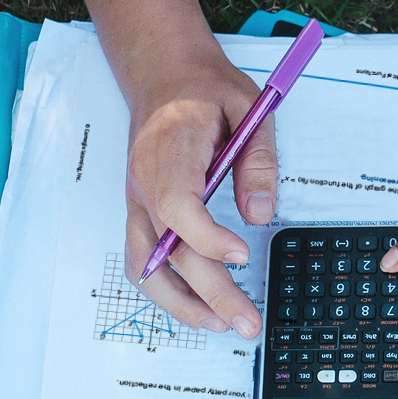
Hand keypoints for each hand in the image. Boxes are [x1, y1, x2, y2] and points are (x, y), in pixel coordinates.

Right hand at [123, 43, 277, 339]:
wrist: (162, 74)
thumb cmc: (203, 88)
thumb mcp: (247, 105)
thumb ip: (257, 159)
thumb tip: (262, 214)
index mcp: (169, 149)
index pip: (177, 206)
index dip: (207, 238)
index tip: (242, 255)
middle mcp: (143, 182)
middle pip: (170, 249)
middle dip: (210, 292)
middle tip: (249, 322)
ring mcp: (136, 200)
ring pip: (146, 266)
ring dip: (181, 303)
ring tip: (221, 325)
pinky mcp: (139, 212)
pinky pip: (142, 259)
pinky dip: (165, 290)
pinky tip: (196, 306)